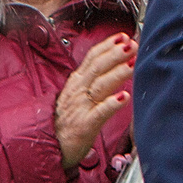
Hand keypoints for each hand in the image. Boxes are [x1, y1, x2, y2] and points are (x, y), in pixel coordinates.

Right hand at [54, 34, 134, 166]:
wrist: (49, 147)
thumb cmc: (67, 121)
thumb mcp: (77, 95)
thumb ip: (93, 79)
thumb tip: (113, 62)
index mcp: (76, 82)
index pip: (92, 58)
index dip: (107, 46)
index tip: (124, 36)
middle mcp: (77, 91)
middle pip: (97, 68)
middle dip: (115, 54)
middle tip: (133, 45)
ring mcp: (80, 108)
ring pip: (100, 86)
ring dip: (117, 74)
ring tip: (132, 64)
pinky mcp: (84, 125)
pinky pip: (99, 113)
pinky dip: (112, 104)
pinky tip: (124, 97)